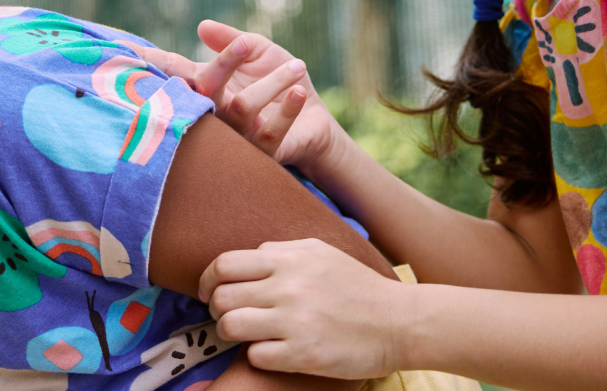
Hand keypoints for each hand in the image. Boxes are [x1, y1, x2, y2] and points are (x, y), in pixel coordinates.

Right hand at [136, 21, 342, 168]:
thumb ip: (231, 39)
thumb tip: (202, 26)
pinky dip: (286, 110)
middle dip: (223, 64)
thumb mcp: (259, 51)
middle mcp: (215, 113)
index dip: (148, 62)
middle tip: (246, 42)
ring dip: (272, 83)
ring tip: (297, 66)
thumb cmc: (280, 79)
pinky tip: (297, 91)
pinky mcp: (264, 155)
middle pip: (206, 89)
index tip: (124, 48)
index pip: (174, 72)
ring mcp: (237, 137)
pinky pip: (270, 134)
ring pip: (243, 109)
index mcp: (208, 86)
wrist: (315, 119)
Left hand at [200, 238, 406, 380]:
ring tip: (244, 334)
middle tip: (227, 315)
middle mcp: (288, 287)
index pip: (225, 264)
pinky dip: (257, 355)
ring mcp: (295, 321)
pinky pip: (255, 356)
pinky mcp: (303, 354)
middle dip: (217, 309)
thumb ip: (281, 251)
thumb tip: (248, 258)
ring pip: (230, 326)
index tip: (208, 292)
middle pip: (222, 297)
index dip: (207, 280)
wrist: (398, 322)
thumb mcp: (320, 252)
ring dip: (230, 333)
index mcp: (289, 259)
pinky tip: (272, 350)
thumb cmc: (358, 286)